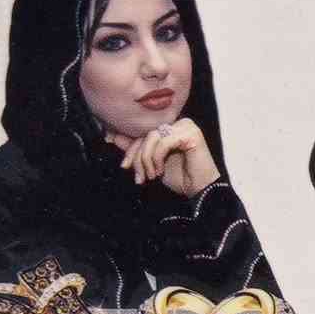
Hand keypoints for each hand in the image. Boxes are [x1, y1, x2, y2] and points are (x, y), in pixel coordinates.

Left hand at [106, 119, 220, 197]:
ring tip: (150, 176)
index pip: (143, 131)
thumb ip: (137, 149)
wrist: (201, 191)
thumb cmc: (181, 178)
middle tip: (138, 176)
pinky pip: (163, 141)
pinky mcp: (190, 133)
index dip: (130, 148)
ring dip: (146, 159)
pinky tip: (159, 171)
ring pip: (152, 136)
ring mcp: (185, 126)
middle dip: (137, 156)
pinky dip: (157, 158)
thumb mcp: (153, 164)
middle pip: (146, 133)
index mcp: (170, 127)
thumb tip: (113, 136)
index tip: (124, 165)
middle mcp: (178, 122)